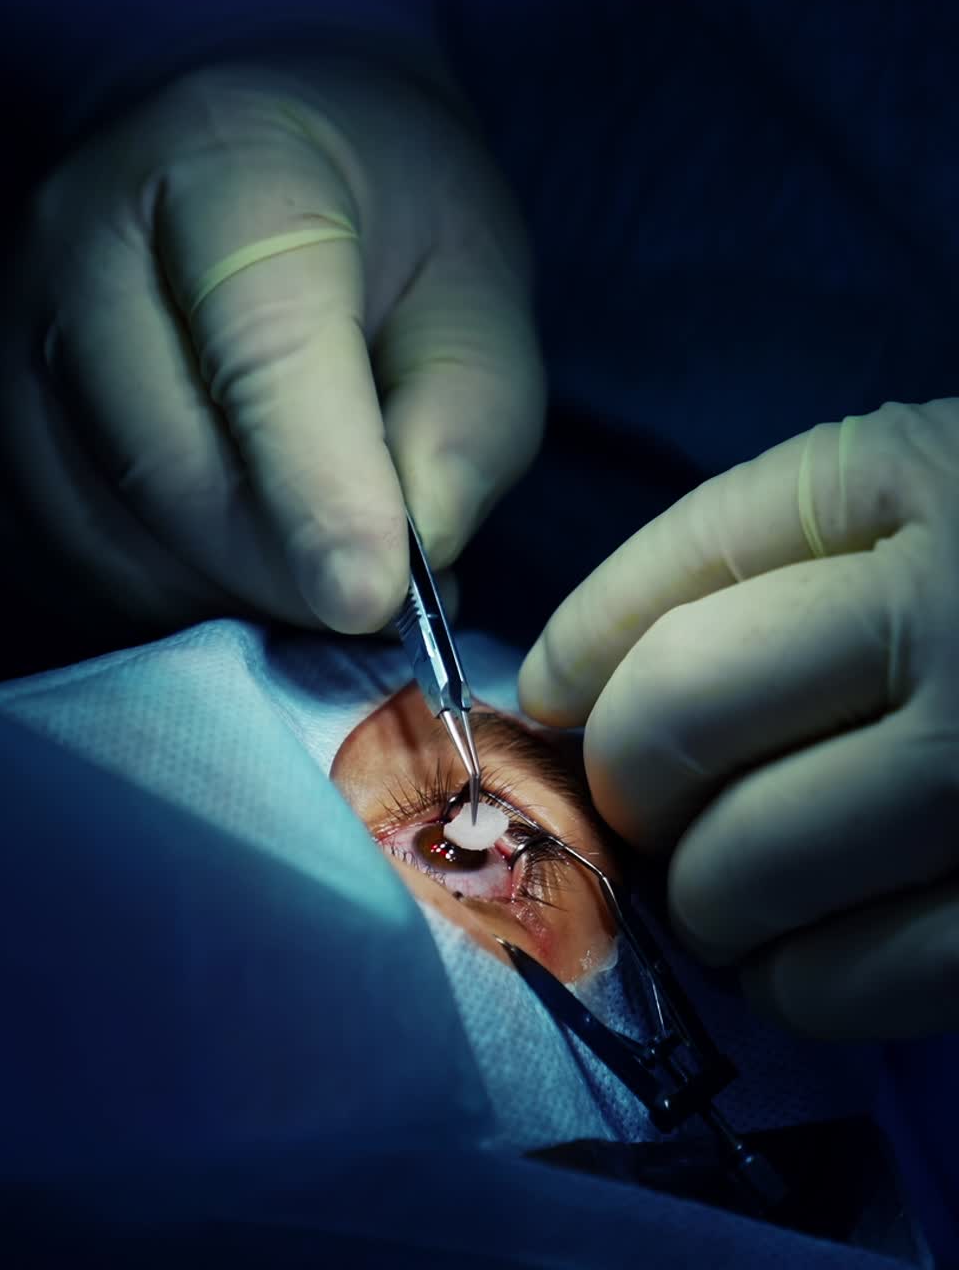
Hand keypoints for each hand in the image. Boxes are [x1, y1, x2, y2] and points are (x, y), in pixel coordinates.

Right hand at [0, 54, 542, 637]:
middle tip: (360, 597)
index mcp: (227, 166)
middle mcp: (73, 238)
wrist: (232, 178)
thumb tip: (391, 577)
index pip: (263, 351)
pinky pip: (49, 569)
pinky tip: (213, 567)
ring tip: (293, 566)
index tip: (374, 597)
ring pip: (101, 541)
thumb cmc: (373, 236)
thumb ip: (465, 425)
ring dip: (216, 599)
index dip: (320, 494)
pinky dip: (148, 604)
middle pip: (165, 468)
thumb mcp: (475, 297)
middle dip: (278, 573)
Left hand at [517, 400, 958, 1039]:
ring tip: (725, 893)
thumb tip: (558, 685)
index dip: (575, 658)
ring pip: (749, 865)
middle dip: (625, 786)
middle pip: (675, 720)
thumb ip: (750, 565)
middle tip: (647, 806)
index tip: (546, 703)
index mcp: (912, 477)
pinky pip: (869, 978)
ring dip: (703, 901)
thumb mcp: (917, 496)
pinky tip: (804, 960)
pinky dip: (801, 985)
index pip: (663, 584)